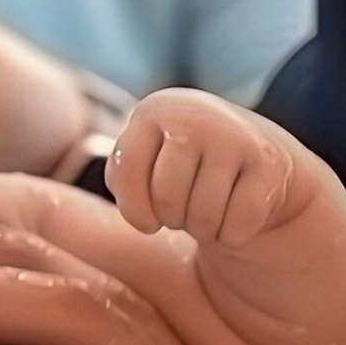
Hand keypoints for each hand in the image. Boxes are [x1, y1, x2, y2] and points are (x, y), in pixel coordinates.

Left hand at [107, 88, 298, 247]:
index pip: (126, 178)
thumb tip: (74, 201)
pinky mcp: (270, 164)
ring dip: (205, 228)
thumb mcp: (145, 160)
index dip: (136, 210)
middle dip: (175, 218)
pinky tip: (239, 211)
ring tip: (211, 205)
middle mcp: (196, 113)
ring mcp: (237, 136)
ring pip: (204, 217)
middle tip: (188, 205)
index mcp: (155, 109)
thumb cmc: (183, 168)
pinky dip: (234, 234)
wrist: (256, 160)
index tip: (149, 215)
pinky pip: (237, 227)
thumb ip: (119, 173)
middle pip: (167, 201)